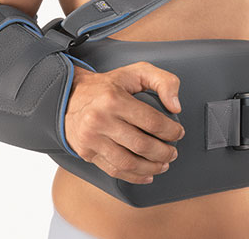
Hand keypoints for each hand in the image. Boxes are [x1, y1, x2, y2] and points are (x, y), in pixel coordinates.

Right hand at [65, 61, 184, 183]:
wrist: (71, 95)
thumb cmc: (109, 85)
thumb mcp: (137, 71)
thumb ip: (163, 81)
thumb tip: (175, 107)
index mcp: (113, 98)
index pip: (151, 121)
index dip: (170, 130)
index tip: (178, 133)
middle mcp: (100, 119)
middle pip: (141, 145)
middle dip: (164, 152)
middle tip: (173, 152)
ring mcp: (91, 138)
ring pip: (128, 162)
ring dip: (152, 167)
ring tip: (163, 164)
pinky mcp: (86, 152)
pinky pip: (114, 170)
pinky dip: (134, 176)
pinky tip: (147, 174)